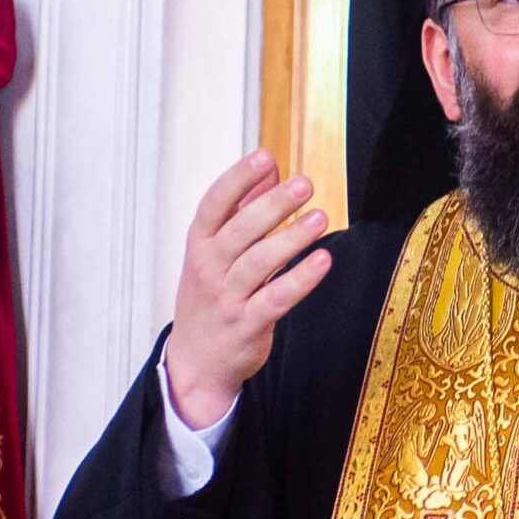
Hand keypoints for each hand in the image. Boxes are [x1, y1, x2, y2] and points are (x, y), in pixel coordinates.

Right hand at [162, 151, 333, 427]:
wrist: (195, 361)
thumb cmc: (209, 296)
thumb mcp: (213, 251)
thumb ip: (241, 208)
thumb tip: (269, 168)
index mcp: (199, 244)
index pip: (214, 205)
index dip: (239, 179)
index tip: (265, 157)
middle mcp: (209, 268)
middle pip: (240, 231)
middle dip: (273, 205)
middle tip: (304, 184)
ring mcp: (227, 297)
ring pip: (259, 263)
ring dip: (291, 239)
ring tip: (320, 218)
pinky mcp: (248, 324)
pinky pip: (276, 298)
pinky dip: (300, 279)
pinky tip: (322, 260)